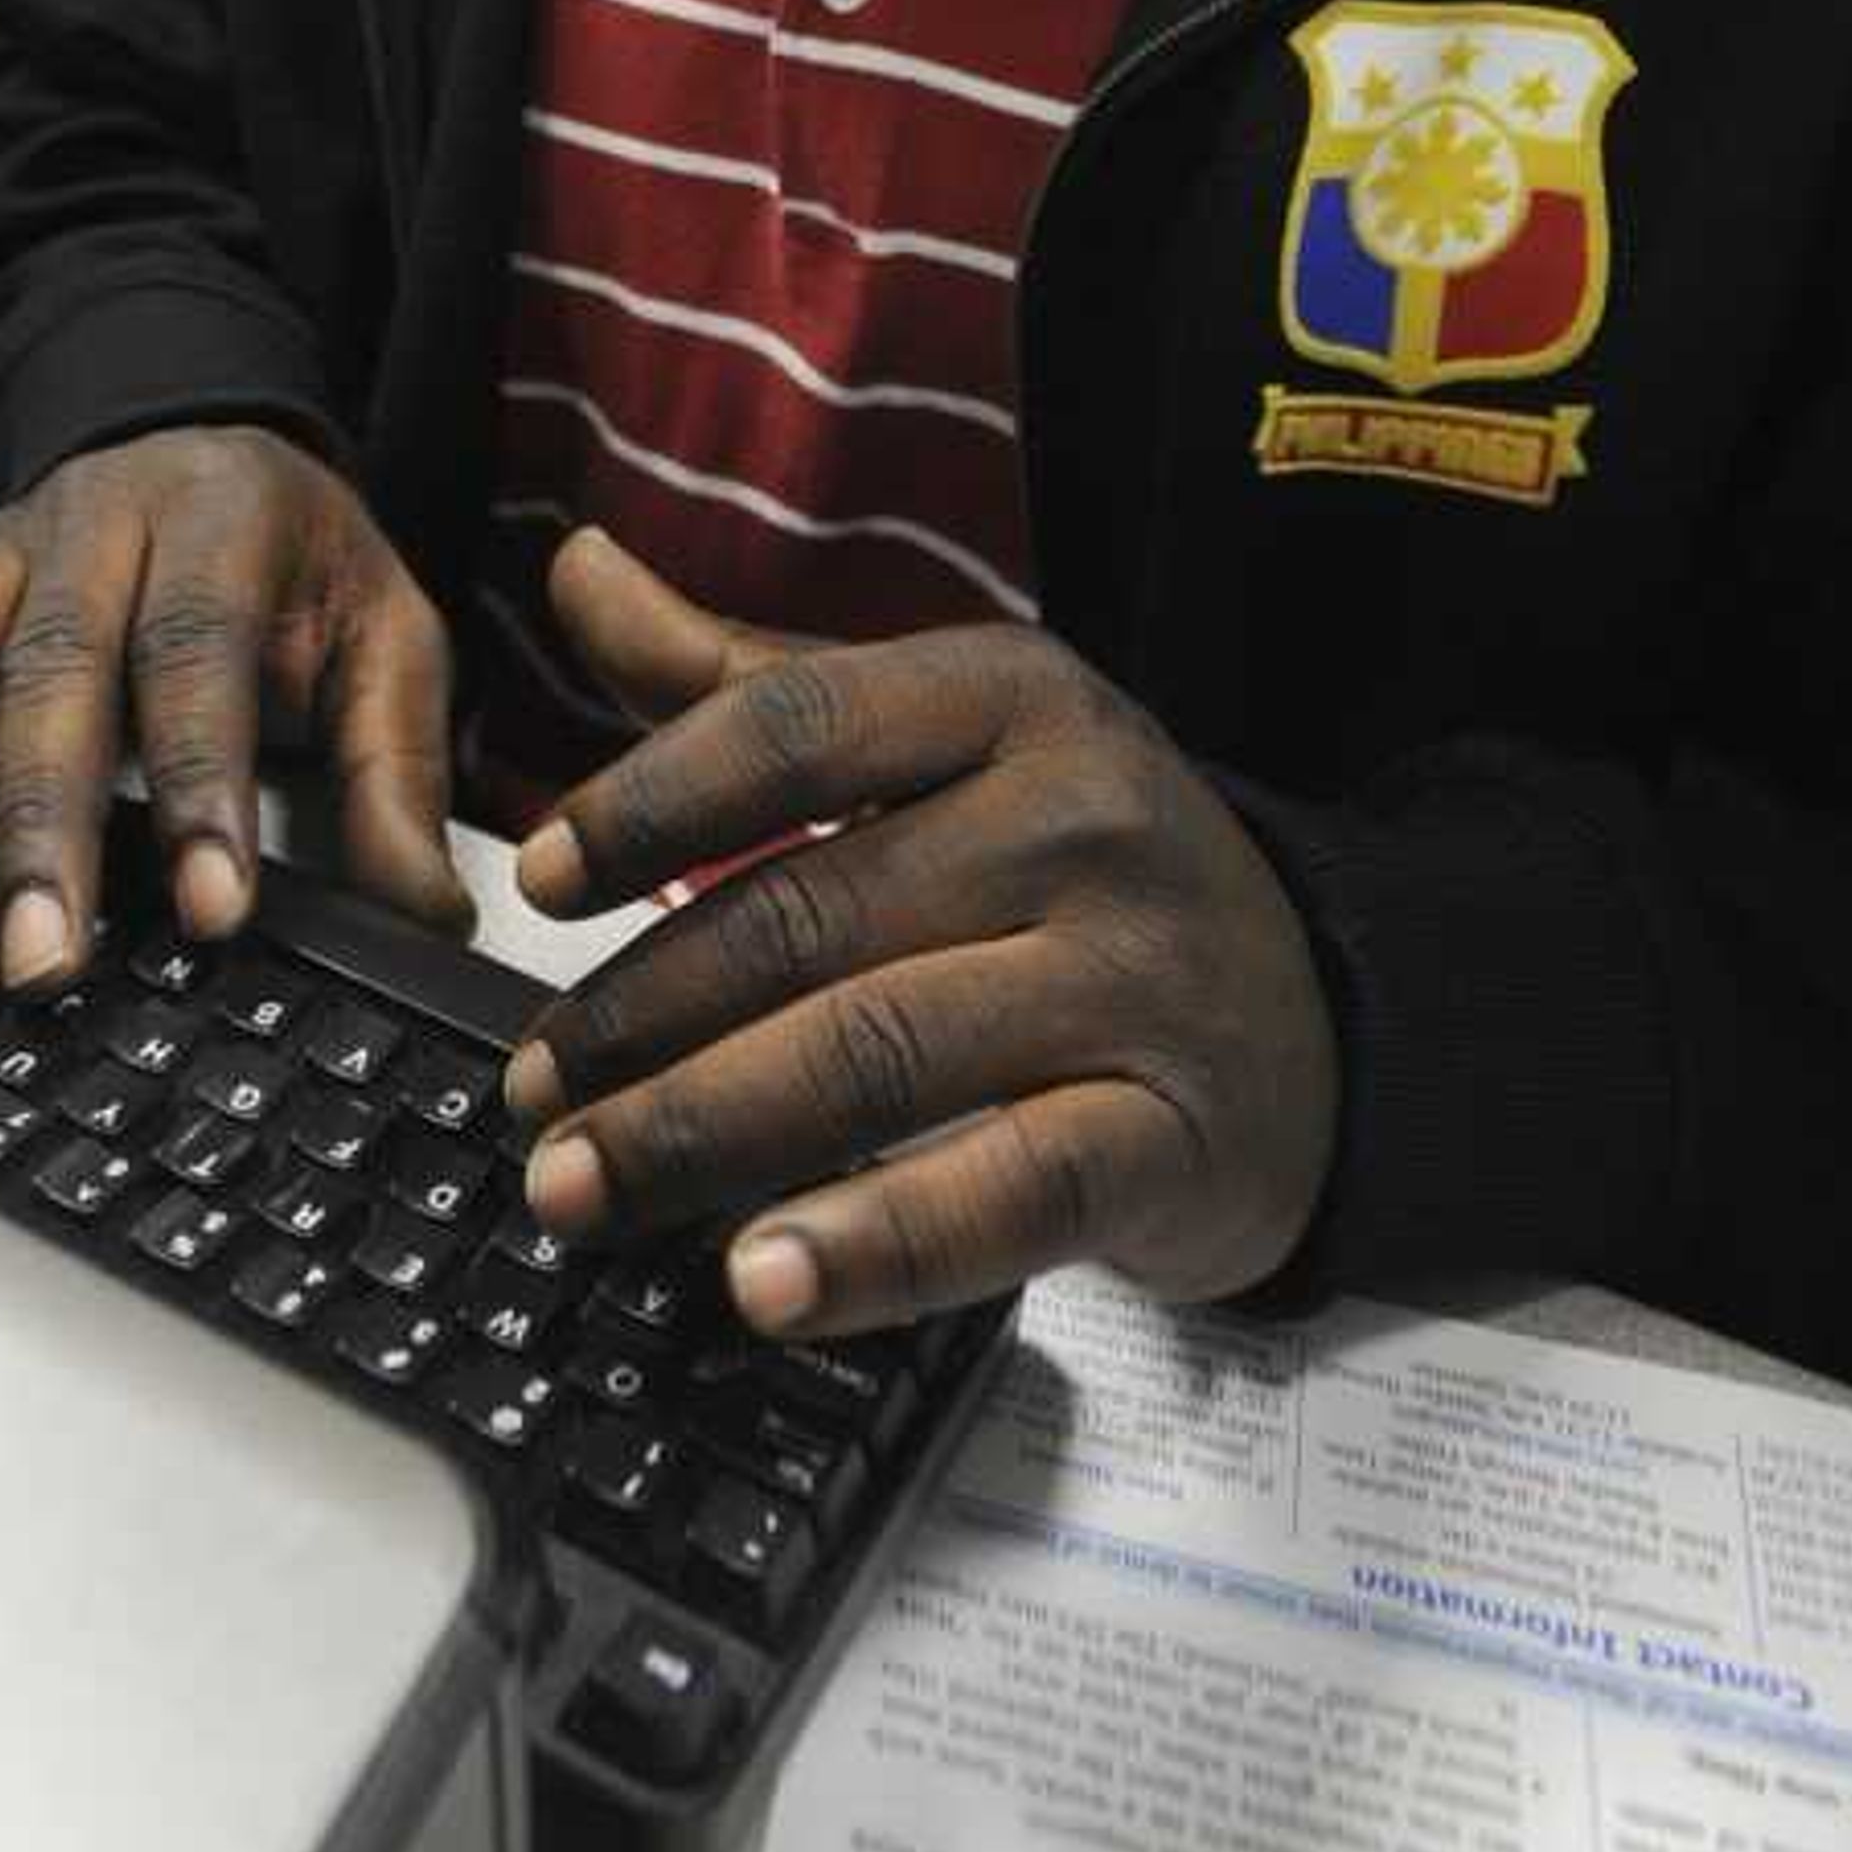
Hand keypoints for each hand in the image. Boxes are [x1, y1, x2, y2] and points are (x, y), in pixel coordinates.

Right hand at [0, 426, 473, 993]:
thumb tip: (427, 914)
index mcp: (222, 519)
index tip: (212, 909)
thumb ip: (397, 768)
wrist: (204, 440)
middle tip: (38, 957)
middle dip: (43, 822)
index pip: (203, 651)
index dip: (203, 780)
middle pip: (56, 669)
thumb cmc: (292, 560)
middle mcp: (96, 522)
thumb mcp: (383, 632)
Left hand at [498, 532, 1336, 1337]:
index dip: (649, 802)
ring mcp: (1136, 978)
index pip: (795, 725)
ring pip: (880, 1053)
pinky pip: (1003, 1192)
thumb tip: (575, 571)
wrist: (1321, 1014)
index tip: (535, 880)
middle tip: (530, 1090)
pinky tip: (755, 1280)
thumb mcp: (938, 743)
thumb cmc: (1075, 870)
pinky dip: (870, 1243)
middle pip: (813, 910)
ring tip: (578, 1187)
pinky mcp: (1174, 1137)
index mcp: (1009, 698)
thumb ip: (746, 681)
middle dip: (641, 1013)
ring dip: (701, 1133)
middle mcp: (1080, 818)